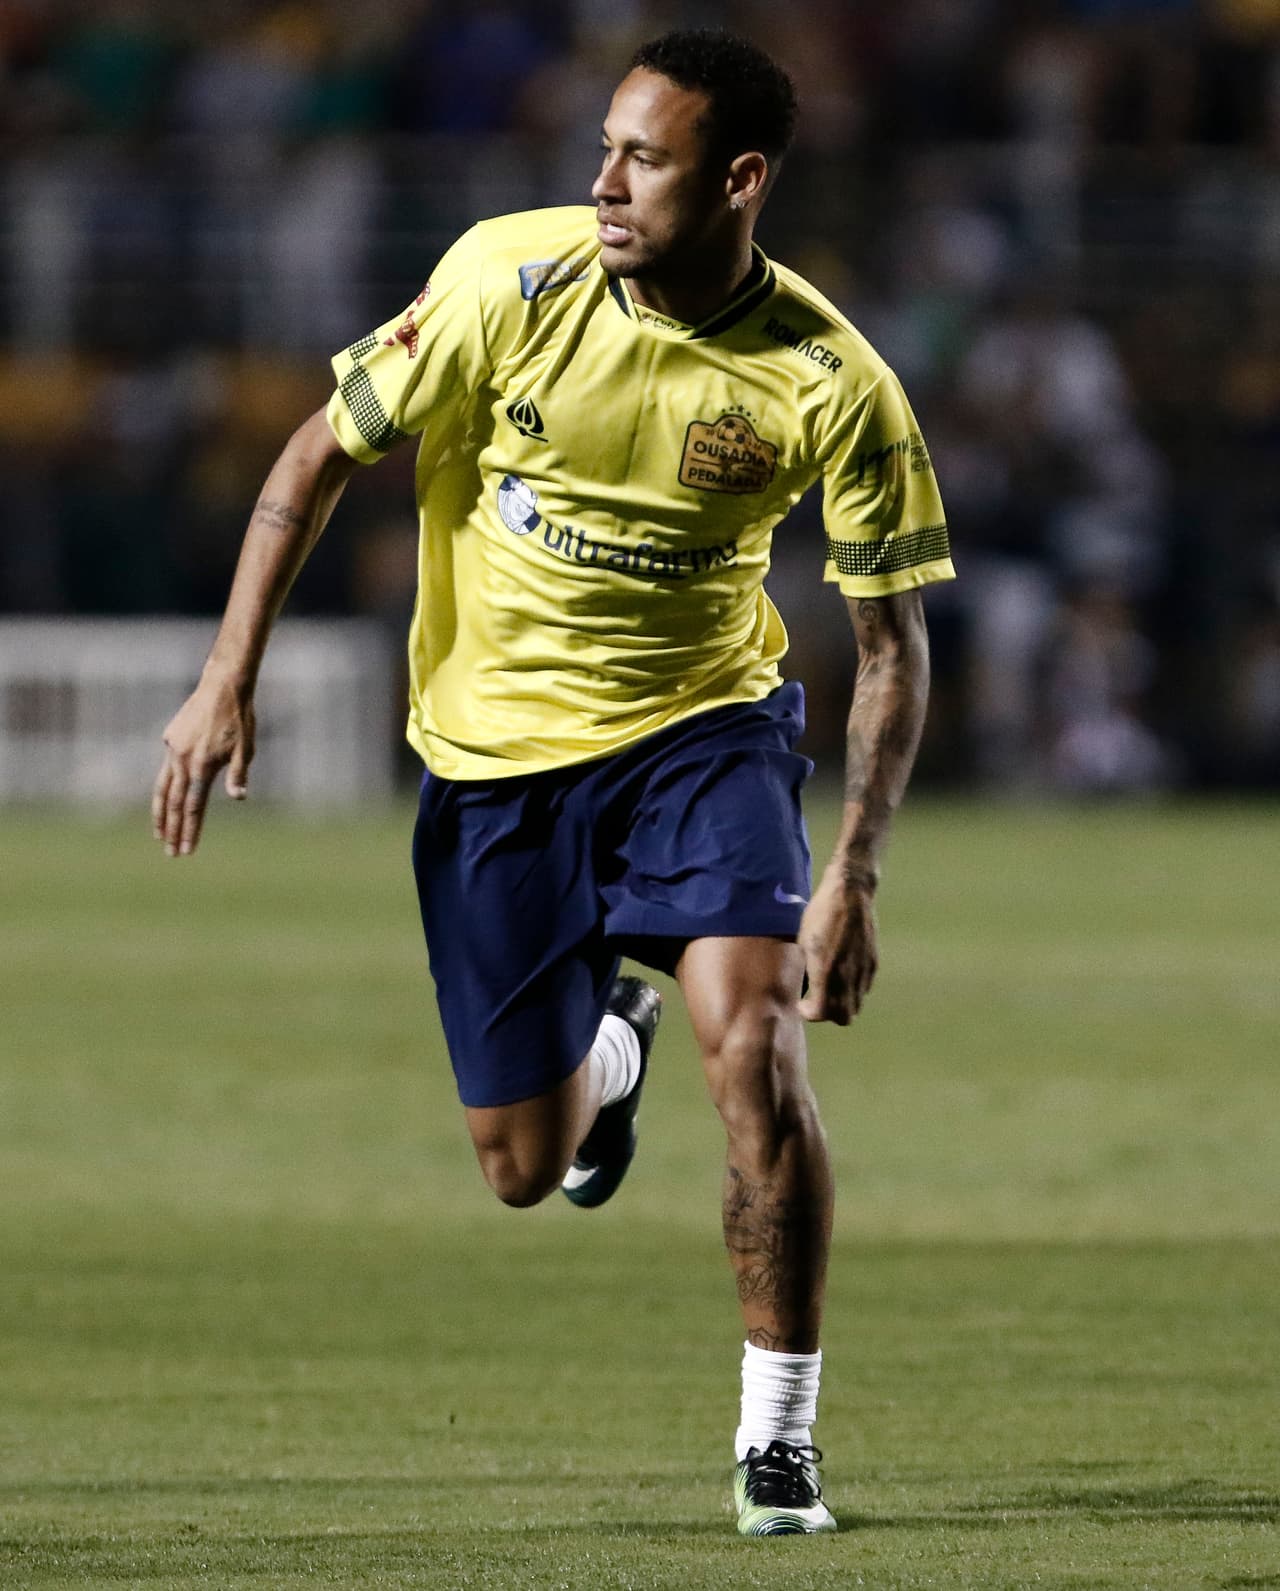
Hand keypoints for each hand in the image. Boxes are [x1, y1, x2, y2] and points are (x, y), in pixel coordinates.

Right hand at [151, 671, 254, 856]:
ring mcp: (173, 749)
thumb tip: (238, 798)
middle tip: (171, 853)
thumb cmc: (240, 718)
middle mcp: (182, 760)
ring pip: (162, 788)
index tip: (187, 850)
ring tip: (159, 835)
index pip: (194, 807)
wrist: (223, 686)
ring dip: (161, 814)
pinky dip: (164, 788)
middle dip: (172, 830)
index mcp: (202, 765)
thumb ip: (239, 774)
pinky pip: (165, 769)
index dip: (190, 830)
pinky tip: (167, 800)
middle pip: (175, 803)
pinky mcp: (170, 739)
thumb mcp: (246, 748)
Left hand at [796, 870, 878, 1024]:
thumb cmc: (819, 915)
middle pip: (844, 1017)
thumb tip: (801, 988)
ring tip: (829, 988)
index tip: (803, 1003)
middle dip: (829, 1015)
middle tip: (816, 1000)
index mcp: (826, 971)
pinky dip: (853, 989)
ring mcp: (863, 970)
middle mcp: (847, 975)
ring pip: (856, 1004)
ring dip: (842, 1003)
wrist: (850, 894)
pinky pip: (864, 988)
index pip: (822, 1013)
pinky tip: (842, 973)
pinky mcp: (873, 962)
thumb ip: (805, 970)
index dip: (810, 1014)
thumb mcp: (802, 942)